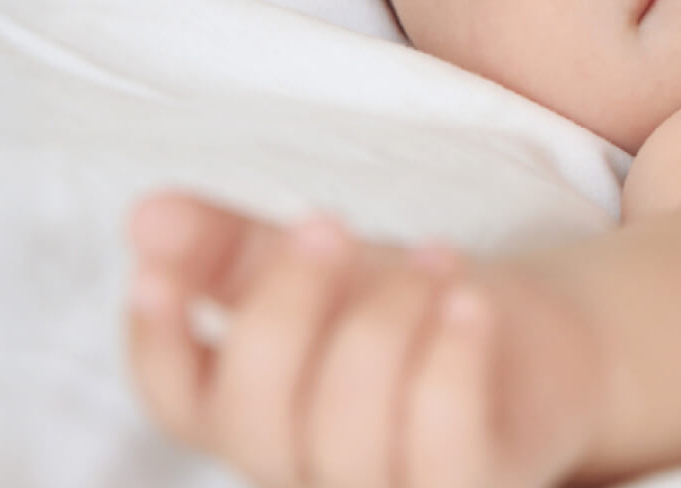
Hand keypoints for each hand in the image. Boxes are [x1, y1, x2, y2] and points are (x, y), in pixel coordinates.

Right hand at [124, 191, 605, 487]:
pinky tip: (468, 298)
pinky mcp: (472, 484)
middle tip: (328, 221)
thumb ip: (227, 244)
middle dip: (283, 305)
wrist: (536, 345)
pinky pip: (445, 447)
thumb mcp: (313, 263)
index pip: (175, 401)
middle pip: (253, 414)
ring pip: (347, 433)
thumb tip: (144, 218)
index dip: (155, 345)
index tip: (154, 273)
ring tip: (433, 252)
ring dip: (384, 320)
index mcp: (248, 414)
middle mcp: (304, 468)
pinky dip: (452, 363)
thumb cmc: (403, 309)